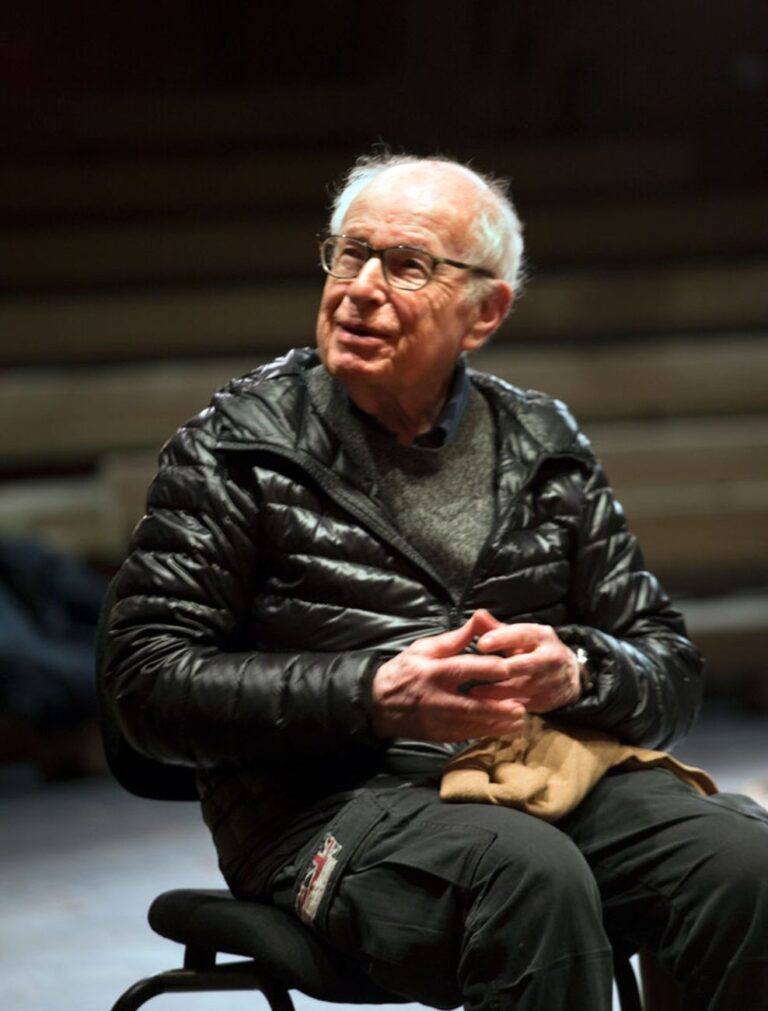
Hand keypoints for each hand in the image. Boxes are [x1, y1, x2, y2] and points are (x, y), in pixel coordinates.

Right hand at [372, 612, 526, 741]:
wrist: (377, 704)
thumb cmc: (403, 671)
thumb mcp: (423, 649)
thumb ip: (454, 639)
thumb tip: (478, 621)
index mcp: (431, 672)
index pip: (461, 669)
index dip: (485, 668)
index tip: (507, 668)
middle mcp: (434, 698)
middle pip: (470, 704)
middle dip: (498, 707)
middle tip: (522, 706)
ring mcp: (436, 720)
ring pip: (472, 725)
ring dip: (497, 724)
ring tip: (519, 720)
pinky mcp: (438, 734)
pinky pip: (466, 735)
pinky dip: (486, 733)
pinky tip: (503, 729)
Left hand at [470, 610, 581, 712]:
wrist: (570, 674)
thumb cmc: (536, 650)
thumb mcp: (522, 636)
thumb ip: (497, 629)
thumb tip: (477, 615)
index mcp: (542, 636)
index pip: (521, 635)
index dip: (500, 639)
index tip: (480, 645)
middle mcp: (551, 658)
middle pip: (521, 665)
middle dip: (497, 669)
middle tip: (472, 672)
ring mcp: (551, 681)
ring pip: (520, 689)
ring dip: (496, 692)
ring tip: (473, 693)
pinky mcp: (547, 701)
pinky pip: (523, 705)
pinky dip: (505, 706)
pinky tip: (488, 706)